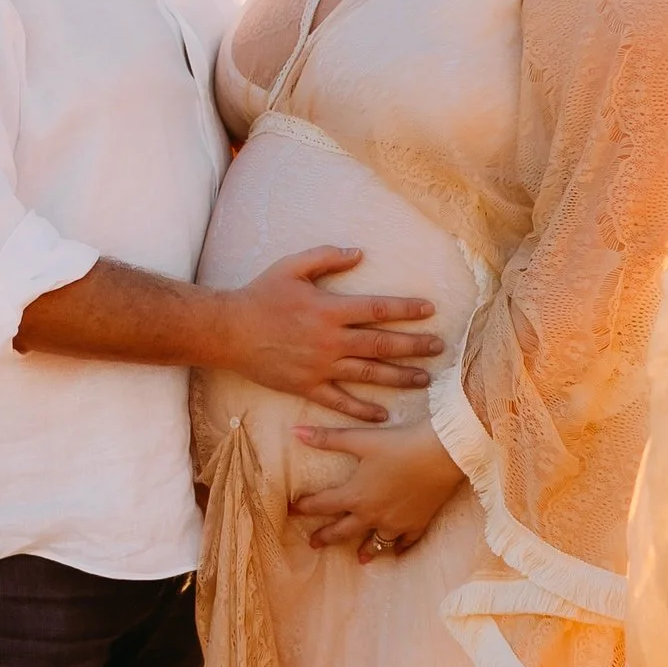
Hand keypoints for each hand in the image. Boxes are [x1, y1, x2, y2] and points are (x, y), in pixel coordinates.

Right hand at [211, 247, 442, 422]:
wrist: (228, 331)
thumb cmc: (260, 295)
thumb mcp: (292, 266)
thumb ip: (326, 256)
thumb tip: (359, 252)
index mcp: (330, 309)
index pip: (379, 309)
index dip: (407, 309)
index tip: (429, 310)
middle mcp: (330, 340)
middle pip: (382, 344)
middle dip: (414, 346)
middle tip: (439, 348)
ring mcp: (321, 367)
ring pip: (369, 374)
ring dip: (399, 377)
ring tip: (424, 379)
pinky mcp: (308, 386)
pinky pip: (340, 402)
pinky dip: (362, 409)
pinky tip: (383, 414)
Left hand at [289, 419, 466, 555]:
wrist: (442, 453)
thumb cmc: (400, 444)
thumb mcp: (361, 439)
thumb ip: (327, 439)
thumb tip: (295, 432)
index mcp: (356, 495)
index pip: (323, 505)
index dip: (306, 507)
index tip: (294, 510)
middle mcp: (372, 515)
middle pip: (343, 531)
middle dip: (326, 537)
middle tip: (314, 544)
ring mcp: (396, 523)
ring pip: (375, 542)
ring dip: (365, 551)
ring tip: (359, 559)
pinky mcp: (418, 523)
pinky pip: (406, 542)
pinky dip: (400, 547)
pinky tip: (398, 551)